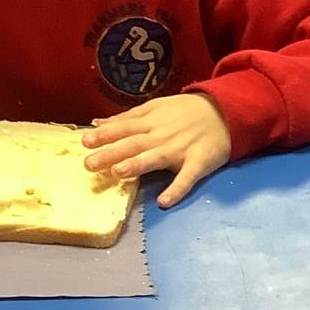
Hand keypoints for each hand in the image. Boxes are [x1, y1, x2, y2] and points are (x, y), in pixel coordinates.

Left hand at [81, 94, 230, 208]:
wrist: (225, 111)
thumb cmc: (186, 112)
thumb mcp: (156, 107)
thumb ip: (127, 118)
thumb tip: (97, 123)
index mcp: (151, 122)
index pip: (124, 128)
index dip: (105, 134)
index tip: (85, 142)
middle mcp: (162, 136)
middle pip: (134, 144)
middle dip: (112, 153)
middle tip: (89, 164)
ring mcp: (181, 150)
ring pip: (156, 158)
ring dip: (137, 165)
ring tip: (118, 174)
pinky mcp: (199, 162)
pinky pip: (187, 177)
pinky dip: (177, 189)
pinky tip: (164, 202)